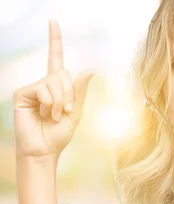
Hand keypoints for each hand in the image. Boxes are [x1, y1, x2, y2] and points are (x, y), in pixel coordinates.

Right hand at [12, 19, 93, 159]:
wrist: (45, 149)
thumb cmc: (59, 133)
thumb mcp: (76, 111)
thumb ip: (80, 91)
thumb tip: (90, 69)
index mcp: (57, 86)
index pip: (56, 58)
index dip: (54, 40)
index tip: (53, 21)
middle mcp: (43, 83)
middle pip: (62, 73)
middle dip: (70, 93)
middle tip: (65, 111)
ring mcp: (32, 88)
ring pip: (54, 81)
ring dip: (61, 101)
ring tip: (53, 115)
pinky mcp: (22, 93)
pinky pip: (44, 88)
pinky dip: (50, 102)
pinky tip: (45, 114)